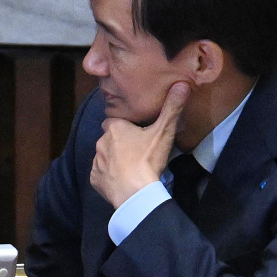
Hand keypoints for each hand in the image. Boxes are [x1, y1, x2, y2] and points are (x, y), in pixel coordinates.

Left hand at [89, 81, 189, 207]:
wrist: (134, 192)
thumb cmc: (147, 159)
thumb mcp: (163, 132)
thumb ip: (172, 108)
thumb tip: (182, 84)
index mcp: (114, 128)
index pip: (115, 121)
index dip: (125, 126)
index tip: (136, 132)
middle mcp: (100, 142)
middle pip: (109, 139)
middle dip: (118, 143)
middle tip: (136, 151)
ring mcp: (96, 162)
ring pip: (104, 156)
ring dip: (113, 159)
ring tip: (130, 167)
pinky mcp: (94, 179)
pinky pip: (100, 175)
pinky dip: (109, 176)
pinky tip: (121, 180)